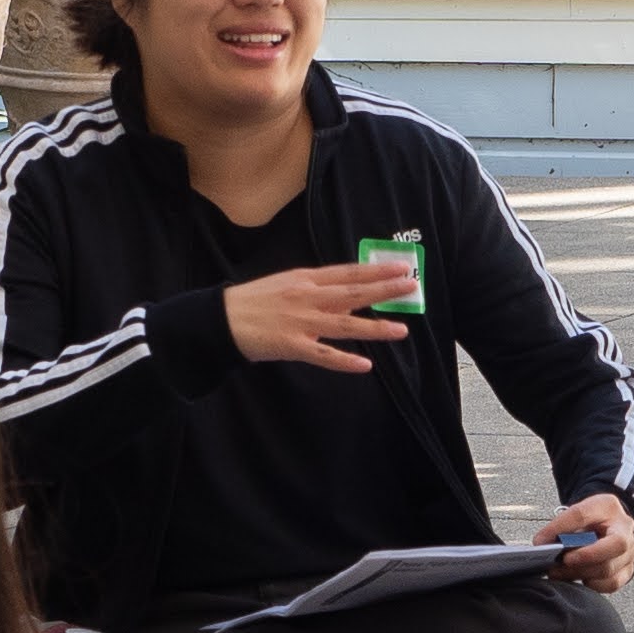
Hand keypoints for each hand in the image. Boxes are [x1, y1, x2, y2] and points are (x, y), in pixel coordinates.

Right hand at [224, 260, 416, 372]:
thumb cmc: (256, 301)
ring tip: (401, 330)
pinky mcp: (292, 345)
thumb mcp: (288, 284)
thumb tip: (350, 296)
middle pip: (353, 293)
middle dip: (384, 290)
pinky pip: (323, 355)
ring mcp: (301, 322)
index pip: (348, 272)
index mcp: (306, 279)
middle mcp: (307, 297)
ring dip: (374, 327)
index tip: (401, 267)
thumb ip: (318, 289)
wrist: (221, 319)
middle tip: (411, 287)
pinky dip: (344, 361)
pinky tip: (365, 365)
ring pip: (344, 324)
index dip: (376, 270)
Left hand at [533, 490, 633, 591]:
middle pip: (613, 545)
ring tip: (558, 573)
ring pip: (609, 568)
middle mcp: (625, 529)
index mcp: (608, 507)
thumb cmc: (591, 521)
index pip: (583, 515)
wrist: (610, 527)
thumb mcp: (576, 515)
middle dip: (583, 557)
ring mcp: (630, 552)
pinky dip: (591, 584)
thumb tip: (540, 543)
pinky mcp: (627, 571)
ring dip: (580, 573)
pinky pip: (611, 583)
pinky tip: (576, 579)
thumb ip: (559, 526)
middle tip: (556, 564)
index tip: (542, 542)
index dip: (562, 528)